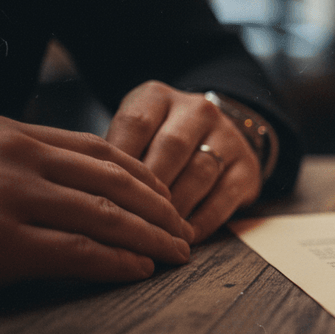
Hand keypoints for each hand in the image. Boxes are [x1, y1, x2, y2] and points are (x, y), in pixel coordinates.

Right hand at [0, 116, 191, 288]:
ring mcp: (10, 196)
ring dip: (151, 237)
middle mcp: (17, 157)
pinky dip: (117, 261)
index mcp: (11, 135)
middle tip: (184, 228)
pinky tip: (141, 269)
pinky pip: (78, 250)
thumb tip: (69, 186)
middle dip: (157, 207)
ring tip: (176, 252)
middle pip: (112, 180)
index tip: (166, 194)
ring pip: (106, 215)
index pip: (95, 149)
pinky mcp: (2, 242)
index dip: (140, 174)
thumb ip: (20, 166)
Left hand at [106, 81, 260, 242]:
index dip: (118, 161)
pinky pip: (224, 197)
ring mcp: (228, 137)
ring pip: (199, 172)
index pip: (136, 123)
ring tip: (154, 232)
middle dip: (148, 188)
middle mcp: (197, 110)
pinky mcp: (247, 167)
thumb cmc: (159, 142)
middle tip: (128, 219)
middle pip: (170, 148)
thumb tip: (86, 192)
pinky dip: (202, 221)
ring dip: (175, 207)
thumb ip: (113, 154)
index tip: (102, 193)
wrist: (219, 137)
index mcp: (159, 97)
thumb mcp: (134, 133)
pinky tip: (184, 236)